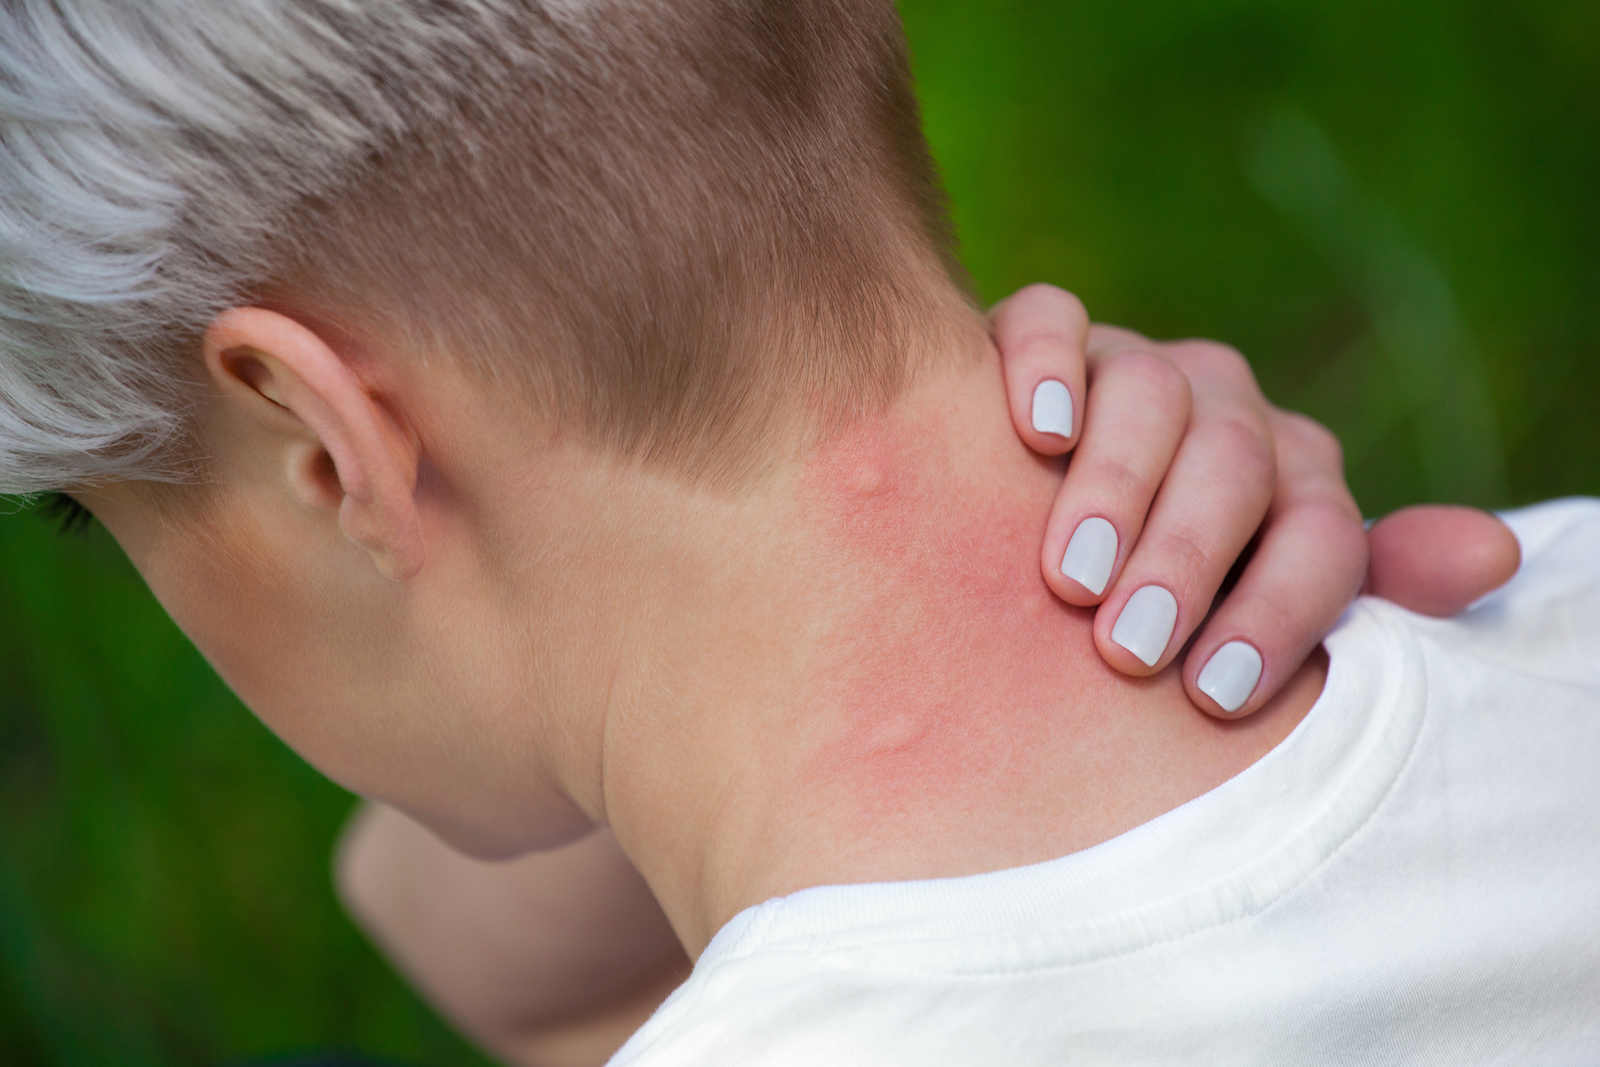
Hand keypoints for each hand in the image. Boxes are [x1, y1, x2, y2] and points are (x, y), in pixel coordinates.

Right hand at [991, 284, 1518, 718]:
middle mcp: (1224, 409)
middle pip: (1235, 460)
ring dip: (1116, 486)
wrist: (1033, 519)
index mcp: (1293, 479)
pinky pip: (1050, 322)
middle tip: (1130, 648)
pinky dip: (1045, 369)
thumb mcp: (1261, 604)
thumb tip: (1496, 557)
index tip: (1215, 695)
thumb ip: (1374, 587)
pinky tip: (1038, 437)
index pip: (1319, 531)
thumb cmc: (1156, 593)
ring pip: (1150, 391)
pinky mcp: (1046, 337)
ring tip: (1071, 578)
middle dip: (1187, 559)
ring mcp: (1133, 365)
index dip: (1277, 611)